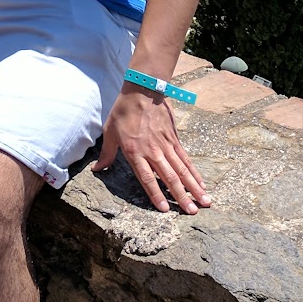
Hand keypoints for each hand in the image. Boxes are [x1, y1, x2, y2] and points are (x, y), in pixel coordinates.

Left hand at [93, 86, 210, 214]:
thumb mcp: (109, 132)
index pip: (147, 178)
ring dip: (193, 187)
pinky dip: (194, 172)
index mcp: (135, 152)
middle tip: (192, 212)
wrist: (142, 89)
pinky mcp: (174, 138)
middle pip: (169, 177)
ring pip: (182, 170)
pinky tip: (202, 183)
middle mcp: (152, 151)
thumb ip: (107, 154)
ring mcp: (166, 145)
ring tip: (205, 201)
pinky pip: (186, 158)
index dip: (156, 194)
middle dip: (182, 196)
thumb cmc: (123, 110)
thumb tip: (97, 169)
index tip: (166, 210)